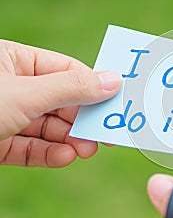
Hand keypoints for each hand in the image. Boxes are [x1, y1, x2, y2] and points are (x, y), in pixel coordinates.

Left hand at [0, 40, 120, 166]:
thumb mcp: (26, 93)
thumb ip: (72, 88)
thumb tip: (114, 80)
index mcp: (13, 60)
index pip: (65, 70)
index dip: (93, 86)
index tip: (115, 104)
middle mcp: (12, 86)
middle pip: (60, 102)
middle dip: (81, 120)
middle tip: (104, 135)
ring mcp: (5, 116)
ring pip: (47, 127)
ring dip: (69, 140)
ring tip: (86, 150)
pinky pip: (29, 147)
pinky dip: (49, 153)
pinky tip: (65, 156)